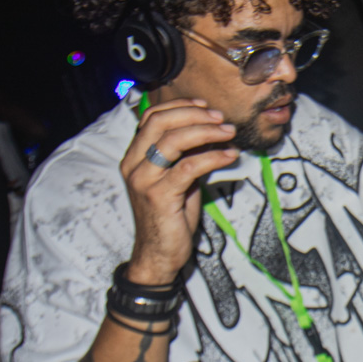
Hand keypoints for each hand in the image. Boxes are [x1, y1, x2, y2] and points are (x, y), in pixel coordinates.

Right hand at [119, 98, 240, 284]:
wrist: (158, 255)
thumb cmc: (170, 217)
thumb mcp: (178, 179)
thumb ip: (186, 155)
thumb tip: (211, 131)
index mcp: (133, 157)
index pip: (151, 117)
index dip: (180, 107)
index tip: (207, 108)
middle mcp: (133, 165)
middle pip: (160, 123)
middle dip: (195, 115)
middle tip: (221, 120)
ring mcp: (144, 180)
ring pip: (173, 141)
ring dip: (206, 132)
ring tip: (229, 133)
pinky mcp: (159, 196)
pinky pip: (189, 167)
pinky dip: (213, 157)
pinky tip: (229, 156)